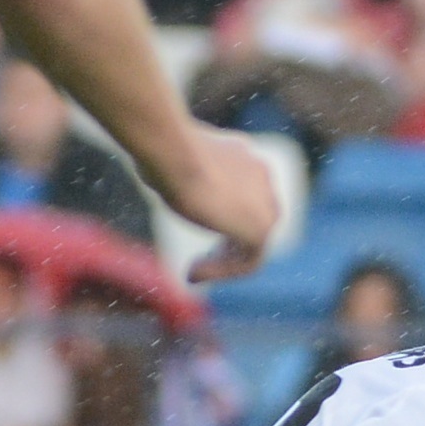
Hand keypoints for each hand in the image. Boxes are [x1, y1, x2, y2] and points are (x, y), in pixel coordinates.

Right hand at [154, 122, 283, 281]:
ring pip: (251, 243)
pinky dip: (222, 270)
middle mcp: (262, 177)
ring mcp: (267, 203)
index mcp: (245, 157)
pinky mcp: (261, 229)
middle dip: (228, 242)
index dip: (219, 214)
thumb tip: (156, 175)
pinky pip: (248, 260)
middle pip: (251, 219)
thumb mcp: (171, 160)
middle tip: (200, 258)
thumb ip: (180, 172)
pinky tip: (193, 273)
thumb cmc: (164, 152)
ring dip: (223, 261)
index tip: (195, 225)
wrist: (175, 154)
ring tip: (192, 271)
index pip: (242, 193)